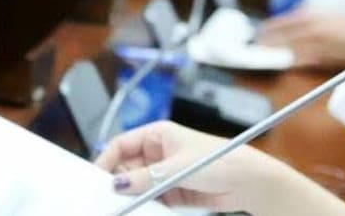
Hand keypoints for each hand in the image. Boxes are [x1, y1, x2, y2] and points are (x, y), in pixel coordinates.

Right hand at [95, 120, 273, 211]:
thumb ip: (146, 178)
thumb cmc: (221, 159)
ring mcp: (164, 174)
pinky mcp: (172, 192)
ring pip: (136, 187)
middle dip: (118, 183)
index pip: (121, 144)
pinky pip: (149, 200)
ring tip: (122, 208)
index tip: (97, 178)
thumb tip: (118, 184)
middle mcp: (159, 153)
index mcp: (158, 135)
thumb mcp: (178, 167)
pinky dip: (144, 206)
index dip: (107, 159)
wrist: (248, 181)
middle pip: (126, 168)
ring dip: (131, 197)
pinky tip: (141, 211)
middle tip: (108, 199)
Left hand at [256, 10, 344, 68]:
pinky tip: (280, 63)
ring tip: (262, 57)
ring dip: (271, 54)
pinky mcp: (318, 57)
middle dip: (264, 43)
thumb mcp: (324, 14)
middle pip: (277, 36)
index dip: (265, 30)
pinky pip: (295, 61)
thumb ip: (305, 16)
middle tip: (255, 48)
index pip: (278, 23)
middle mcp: (308, 27)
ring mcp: (312, 43)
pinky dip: (286, 62)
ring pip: (283, 50)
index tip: (257, 34)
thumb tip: (285, 23)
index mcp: (309, 14)